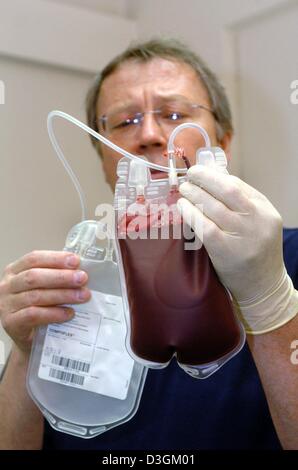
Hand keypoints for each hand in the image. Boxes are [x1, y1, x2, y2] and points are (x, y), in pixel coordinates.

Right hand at [0, 251, 90, 353]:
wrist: (30, 339)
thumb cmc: (40, 308)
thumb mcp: (45, 288)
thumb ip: (57, 277)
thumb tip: (81, 270)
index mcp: (15, 271)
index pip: (34, 259)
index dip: (55, 258)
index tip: (76, 261)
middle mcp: (7, 285)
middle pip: (34, 276)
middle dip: (62, 276)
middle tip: (82, 278)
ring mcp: (6, 304)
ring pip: (36, 296)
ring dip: (63, 295)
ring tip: (82, 296)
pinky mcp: (11, 323)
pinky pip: (34, 315)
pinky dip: (54, 313)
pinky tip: (69, 313)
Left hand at [178, 166, 297, 333]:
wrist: (263, 287)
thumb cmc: (255, 252)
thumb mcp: (257, 224)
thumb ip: (240, 203)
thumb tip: (213, 178)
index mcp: (266, 211)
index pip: (238, 185)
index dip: (215, 176)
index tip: (200, 172)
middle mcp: (257, 221)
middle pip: (227, 191)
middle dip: (205, 179)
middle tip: (189, 176)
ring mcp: (243, 237)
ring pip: (214, 206)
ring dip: (194, 194)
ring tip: (183, 190)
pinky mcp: (227, 251)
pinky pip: (205, 226)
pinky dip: (191, 213)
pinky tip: (182, 207)